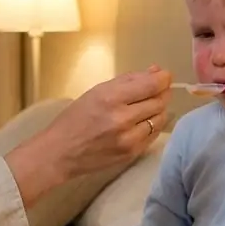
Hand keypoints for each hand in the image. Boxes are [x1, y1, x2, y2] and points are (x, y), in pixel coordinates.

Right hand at [6, 67, 170, 202]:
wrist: (60, 153)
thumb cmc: (75, 118)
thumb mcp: (97, 91)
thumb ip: (128, 80)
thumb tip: (155, 71)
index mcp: (110, 98)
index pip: (151, 85)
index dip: (163, 78)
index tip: (164, 75)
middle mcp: (122, 119)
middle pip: (159, 101)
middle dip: (162, 92)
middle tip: (157, 89)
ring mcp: (129, 139)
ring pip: (160, 119)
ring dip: (158, 109)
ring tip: (148, 106)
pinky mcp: (132, 153)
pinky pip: (154, 135)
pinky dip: (153, 125)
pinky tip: (143, 121)